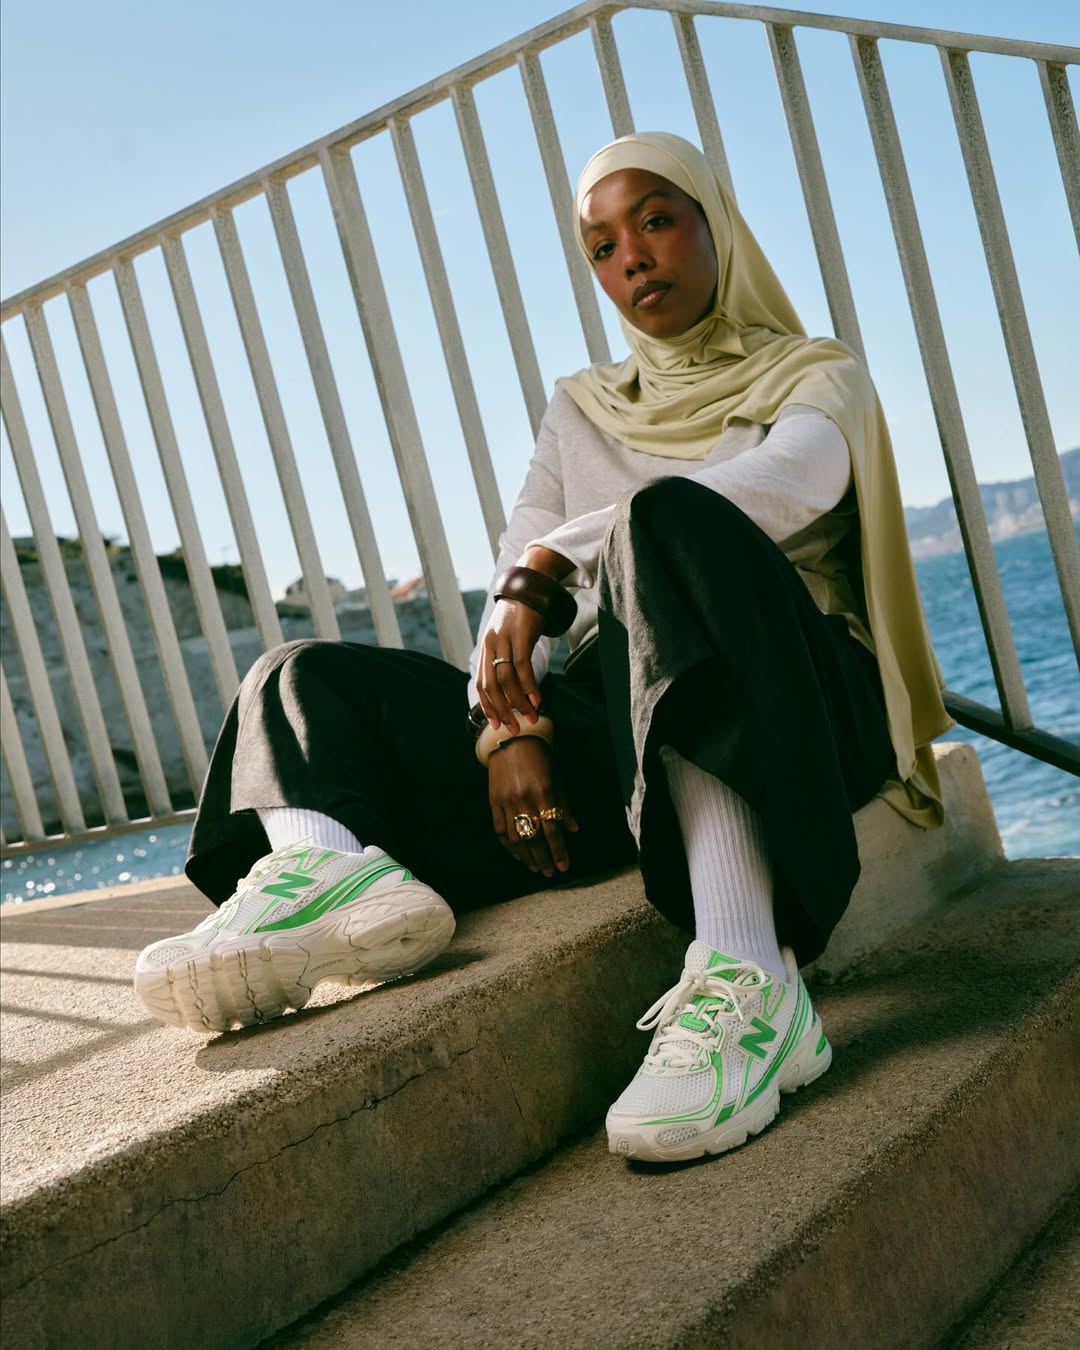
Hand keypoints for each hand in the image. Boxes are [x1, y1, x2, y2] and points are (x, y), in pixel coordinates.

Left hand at [477, 598, 544, 733]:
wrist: (530, 585)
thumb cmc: (521, 615)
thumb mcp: (507, 636)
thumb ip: (505, 656)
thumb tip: (511, 685)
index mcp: (486, 648)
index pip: (481, 684)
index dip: (487, 706)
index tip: (497, 724)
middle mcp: (491, 645)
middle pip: (491, 686)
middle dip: (502, 711)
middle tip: (514, 728)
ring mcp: (505, 639)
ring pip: (507, 679)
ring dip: (519, 702)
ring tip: (532, 716)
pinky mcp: (521, 634)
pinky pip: (523, 665)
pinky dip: (529, 685)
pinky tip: (537, 699)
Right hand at [487, 736, 578, 876]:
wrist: (511, 740)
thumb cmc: (540, 757)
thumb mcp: (557, 778)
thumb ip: (565, 804)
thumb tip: (574, 830)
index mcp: (544, 793)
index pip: (553, 829)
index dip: (558, 851)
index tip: (563, 866)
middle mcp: (524, 799)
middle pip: (535, 838)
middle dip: (544, 858)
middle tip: (550, 873)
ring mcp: (507, 802)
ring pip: (517, 838)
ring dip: (527, 857)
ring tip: (536, 868)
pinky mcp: (494, 802)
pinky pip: (501, 830)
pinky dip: (509, 846)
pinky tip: (518, 856)